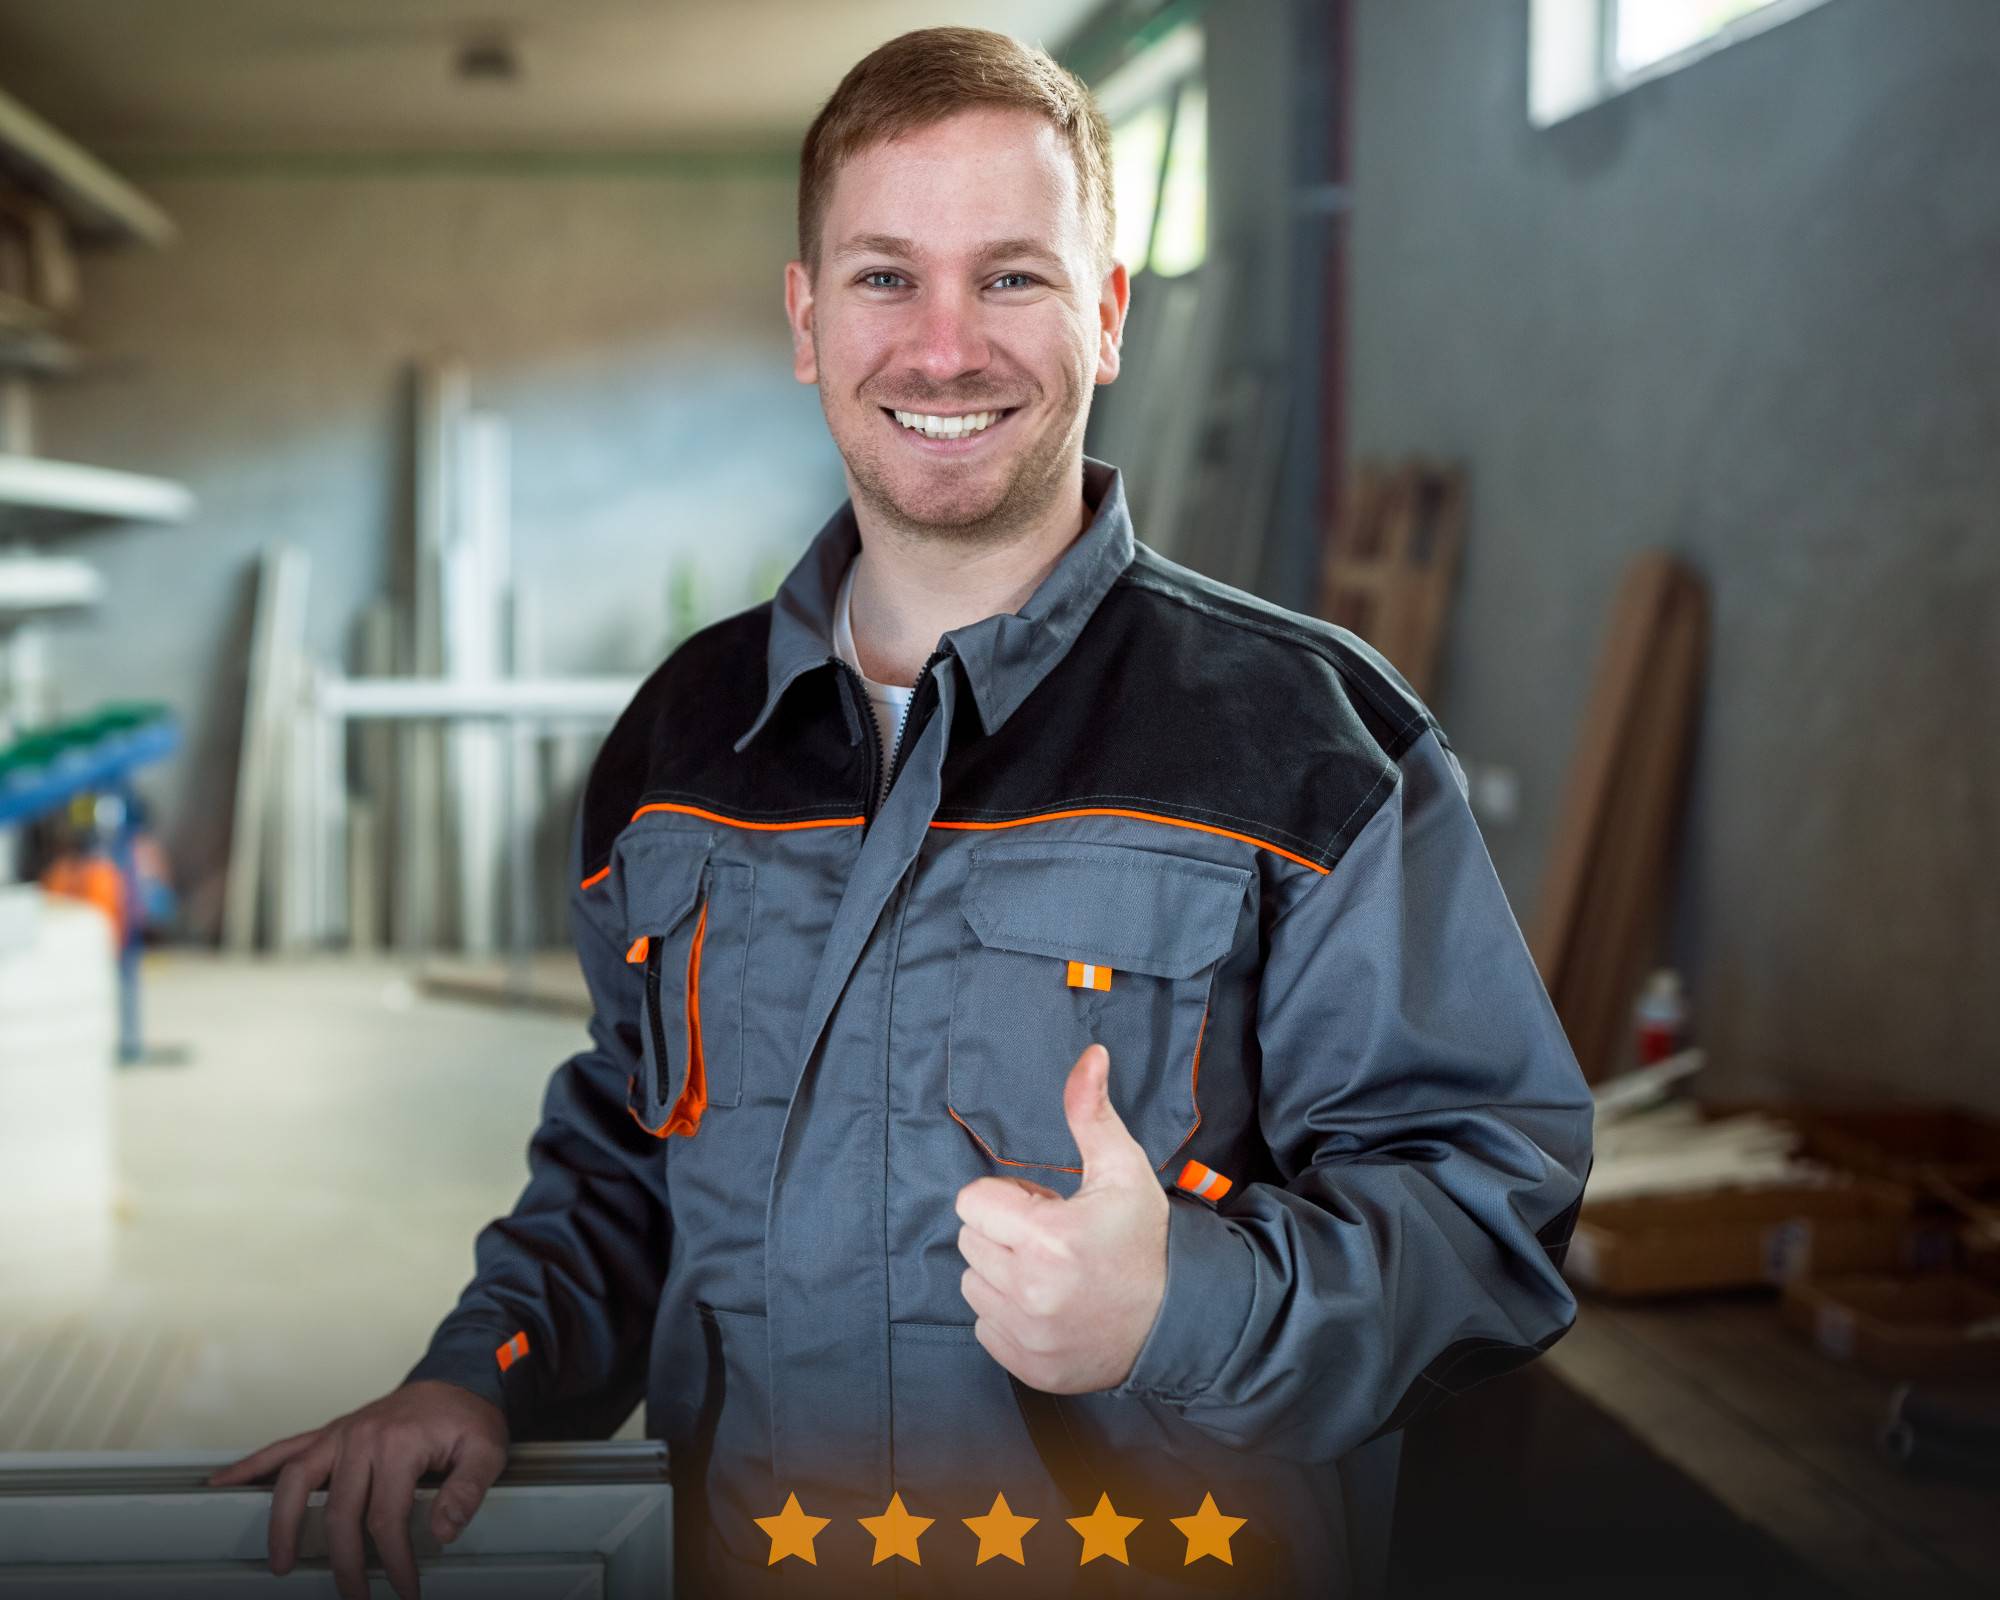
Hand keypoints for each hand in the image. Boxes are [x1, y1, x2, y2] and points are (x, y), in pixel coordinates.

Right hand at [206, 1380, 508, 1599]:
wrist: (457, 1380)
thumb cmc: (468, 1420)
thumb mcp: (487, 1451)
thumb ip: (468, 1491)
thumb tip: (445, 1531)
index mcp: (399, 1445)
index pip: (386, 1518)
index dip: (393, 1561)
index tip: (404, 1589)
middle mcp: (361, 1437)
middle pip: (339, 1511)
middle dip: (343, 1563)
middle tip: (354, 1596)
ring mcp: (340, 1434)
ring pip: (295, 1481)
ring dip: (283, 1525)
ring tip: (282, 1564)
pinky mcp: (329, 1433)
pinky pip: (282, 1449)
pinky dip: (250, 1467)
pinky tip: (221, 1484)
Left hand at [954, 1043, 1169, 1393]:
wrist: (1179, 1319)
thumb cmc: (1145, 1239)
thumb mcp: (1122, 1169)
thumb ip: (1092, 1113)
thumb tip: (1091, 1055)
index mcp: (1047, 1238)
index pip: (972, 1202)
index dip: (1008, 1199)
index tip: (1046, 1208)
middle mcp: (1030, 1291)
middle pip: (969, 1241)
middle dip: (1003, 1233)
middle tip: (1051, 1239)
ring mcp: (1027, 1334)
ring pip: (973, 1284)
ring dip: (1001, 1273)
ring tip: (1050, 1271)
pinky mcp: (1025, 1366)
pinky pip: (984, 1326)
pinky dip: (1008, 1314)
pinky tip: (1049, 1305)